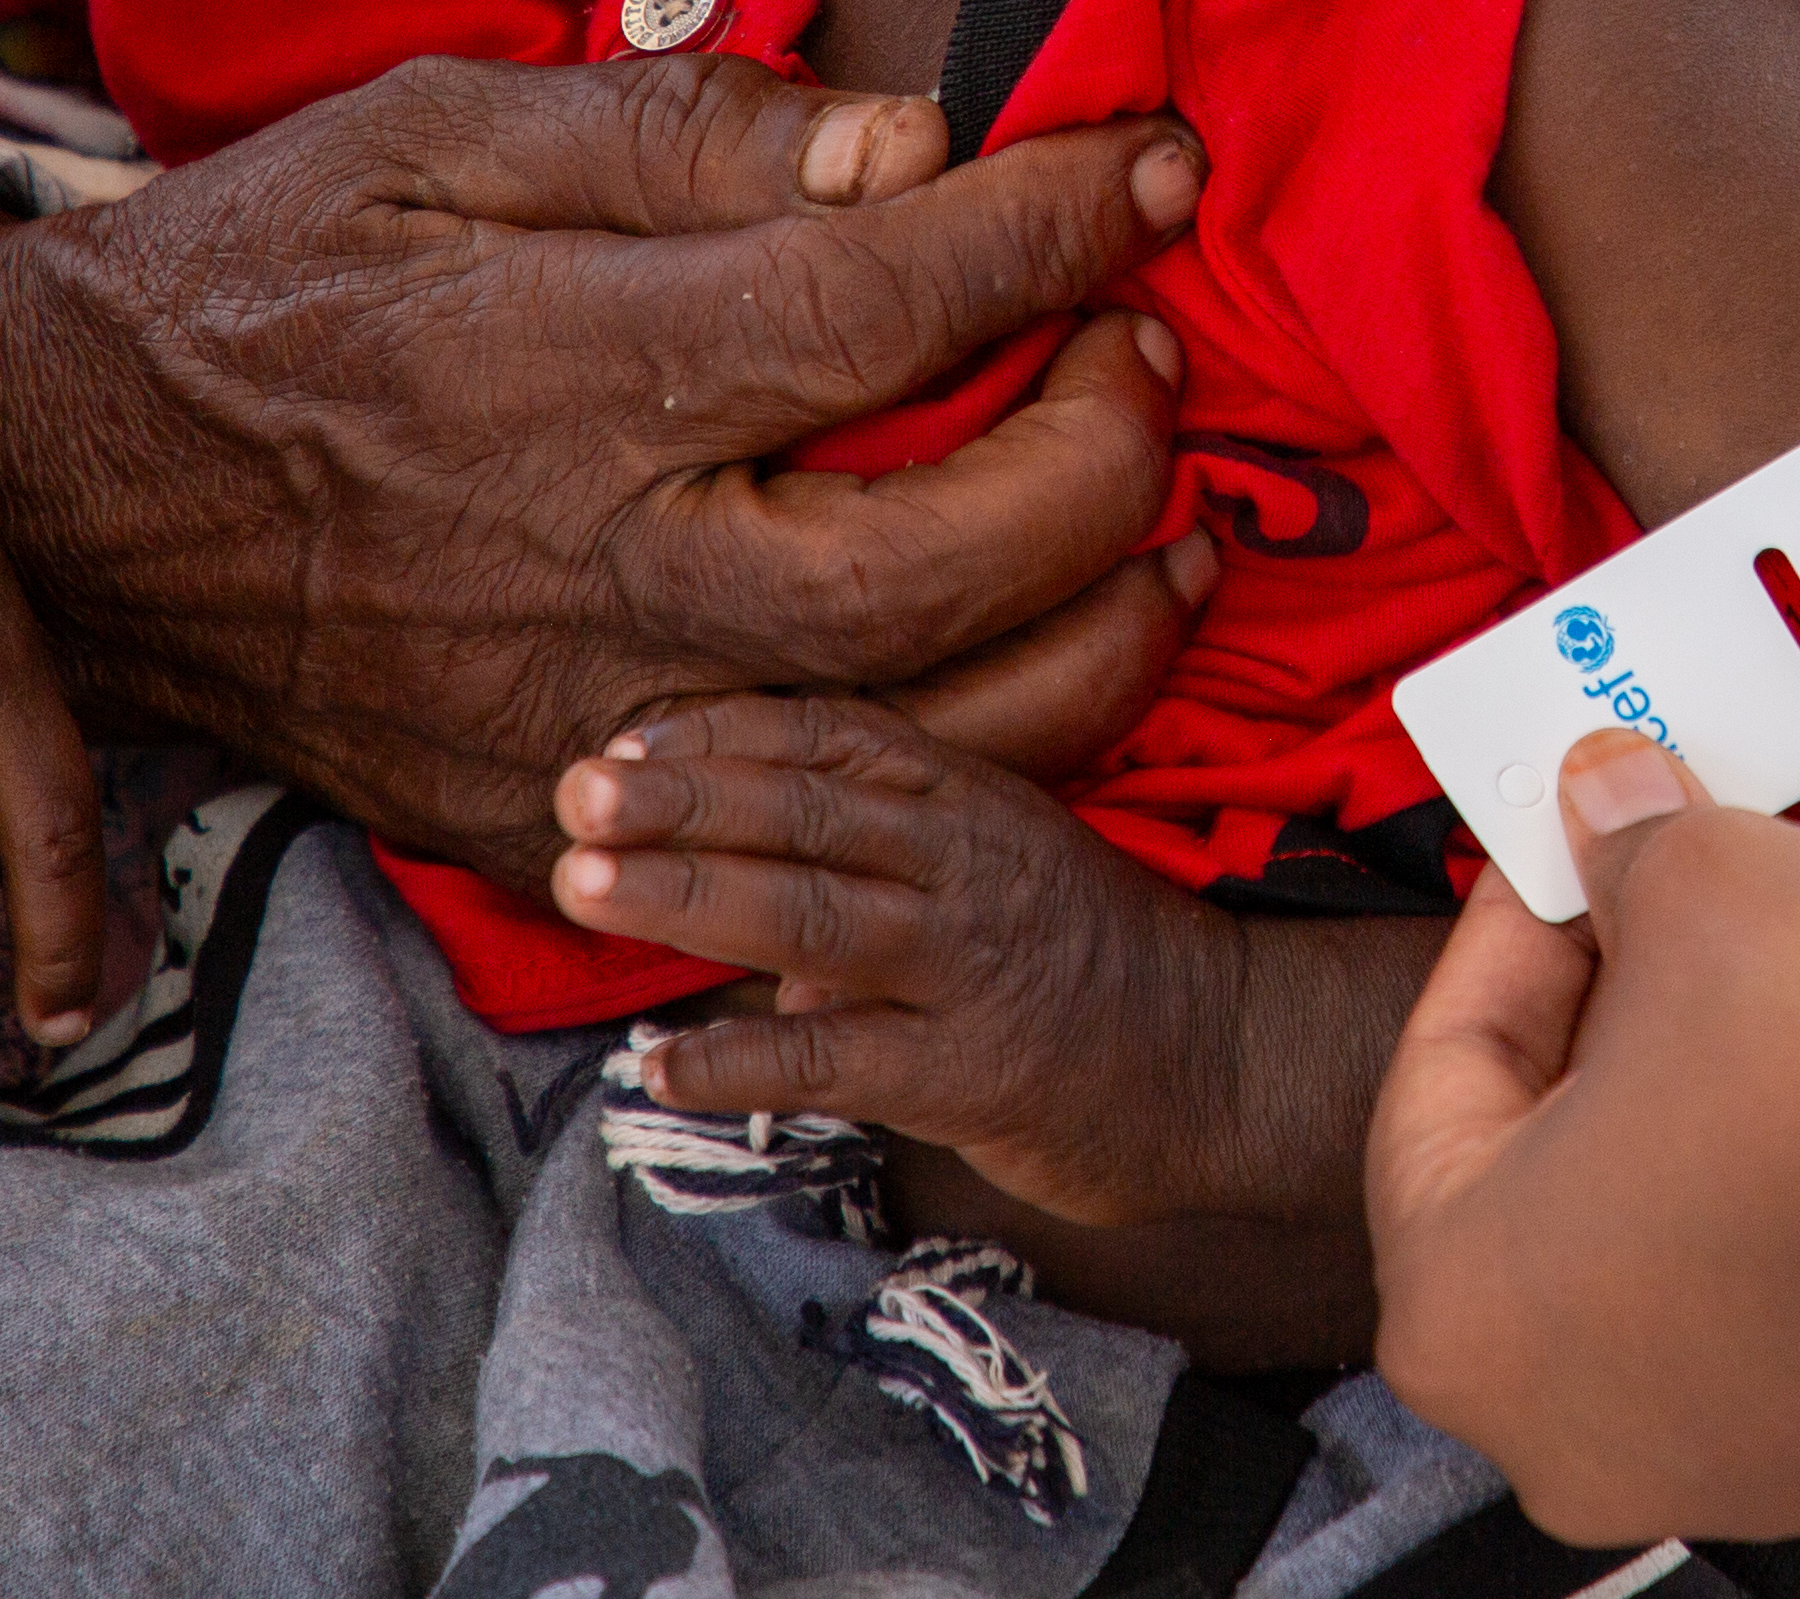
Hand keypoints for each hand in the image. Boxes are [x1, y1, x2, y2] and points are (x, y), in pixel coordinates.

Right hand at [0, 56, 1210, 886]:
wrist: (57, 490)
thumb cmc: (267, 271)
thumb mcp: (438, 129)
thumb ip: (686, 135)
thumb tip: (913, 141)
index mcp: (570, 366)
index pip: (881, 300)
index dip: (1055, 228)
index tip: (1158, 167)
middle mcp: (594, 563)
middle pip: (939, 561)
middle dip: (1104, 458)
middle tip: (1153, 354)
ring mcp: (580, 718)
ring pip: (917, 733)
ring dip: (1098, 641)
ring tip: (1173, 533)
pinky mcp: (554, 822)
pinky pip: (814, 823)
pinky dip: (965, 762)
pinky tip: (1037, 664)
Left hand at [548, 692, 1410, 1227]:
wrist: (1224, 1060)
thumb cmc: (1087, 959)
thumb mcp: (995, 865)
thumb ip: (871, 861)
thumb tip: (740, 896)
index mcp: (972, 795)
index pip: (834, 734)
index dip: (723, 730)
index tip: (625, 735)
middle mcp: (968, 860)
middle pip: (809, 806)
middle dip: (684, 794)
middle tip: (574, 790)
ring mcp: (969, 962)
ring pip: (812, 911)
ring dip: (690, 894)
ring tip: (583, 884)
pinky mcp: (969, 1069)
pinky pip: (835, 1058)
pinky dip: (739, 1061)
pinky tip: (655, 1067)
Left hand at [1371, 726, 1799, 1542]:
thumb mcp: (1706, 889)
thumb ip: (1631, 842)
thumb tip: (1613, 802)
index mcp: (1468, 1312)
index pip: (1448, 1078)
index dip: (1522, 916)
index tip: (1580, 823)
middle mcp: (1577, 1416)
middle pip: (1605, 1107)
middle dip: (1691, 924)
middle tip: (1731, 802)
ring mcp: (1734, 1438)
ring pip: (1730, 1149)